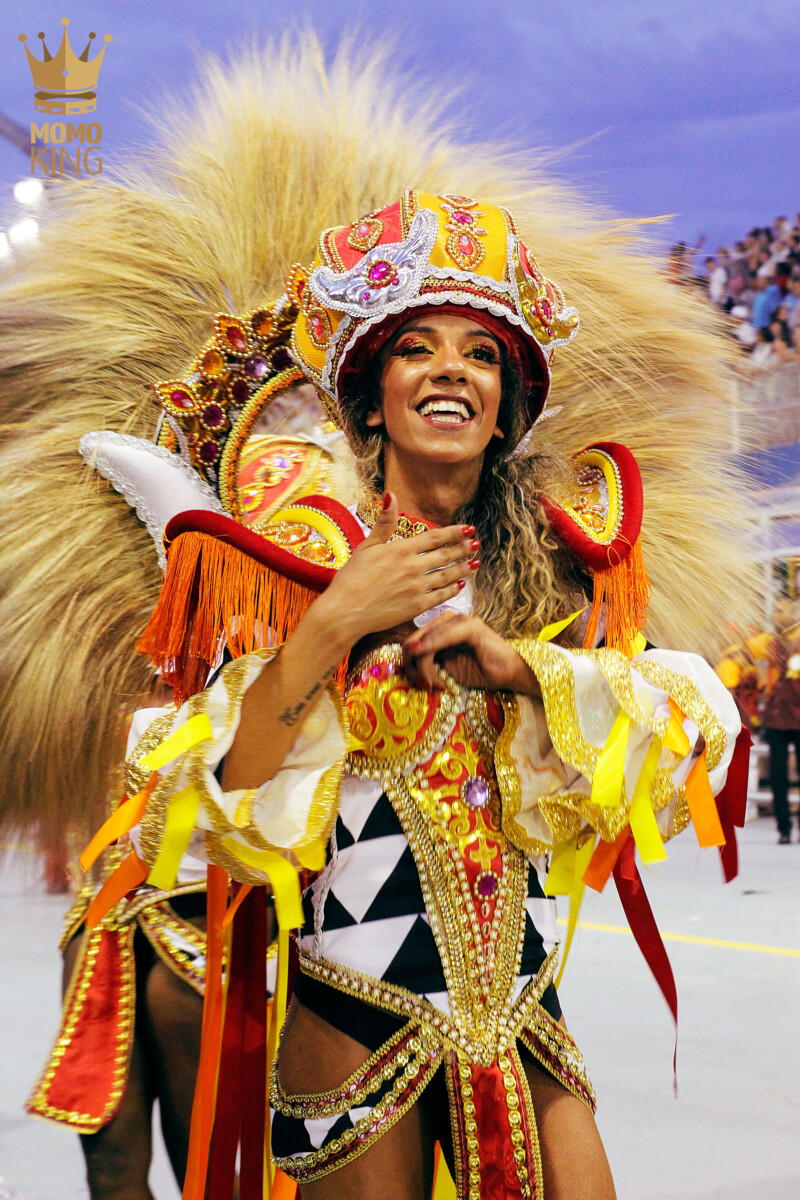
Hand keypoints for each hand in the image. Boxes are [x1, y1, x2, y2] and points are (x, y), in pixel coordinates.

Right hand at [316, 493, 479, 649]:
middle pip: (445, 555)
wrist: (344, 612)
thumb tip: (391, 495)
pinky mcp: (416, 606)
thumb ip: (384, 522)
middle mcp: (412, 567)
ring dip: (463, 568)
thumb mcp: (366, 546)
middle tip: (477, 544)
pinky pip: (441, 595)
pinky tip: (461, 585)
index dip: (454, 532)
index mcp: (401, 549)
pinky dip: (453, 589)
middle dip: (464, 548)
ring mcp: (416, 587)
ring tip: (476, 563)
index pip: (435, 537)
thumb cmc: (351, 579)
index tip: (469, 528)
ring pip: (447, 575)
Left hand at [402, 611, 539, 693]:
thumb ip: (427, 660)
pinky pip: (440, 639)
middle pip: (411, 641)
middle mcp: (447, 620)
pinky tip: (435, 675)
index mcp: (440, 627)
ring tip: (436, 685)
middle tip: (426, 686)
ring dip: (424, 669)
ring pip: (423, 643)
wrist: (511, 673)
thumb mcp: (446, 668)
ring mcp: (459, 620)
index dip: (409, 665)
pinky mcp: (470, 627)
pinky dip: (430, 655)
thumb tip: (406, 662)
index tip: (421, 685)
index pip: (411, 641)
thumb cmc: (481, 670)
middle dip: (413, 668)